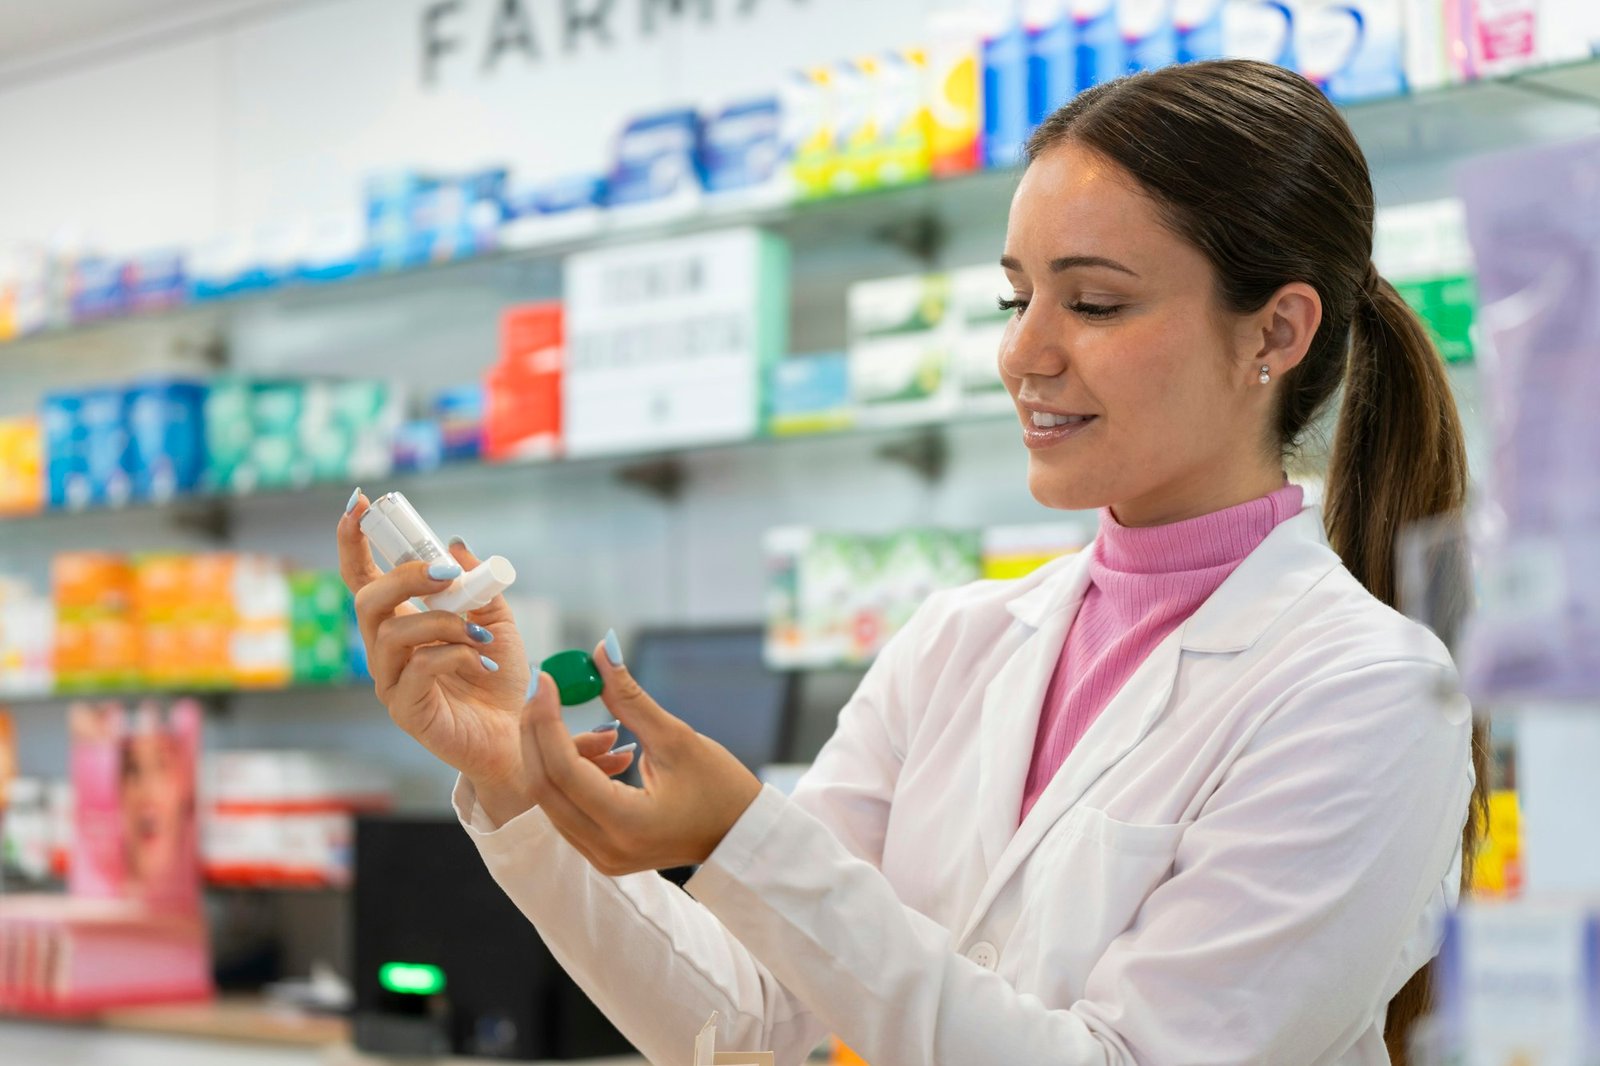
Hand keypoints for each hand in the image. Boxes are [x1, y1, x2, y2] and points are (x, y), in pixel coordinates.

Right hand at [336, 492, 632, 823]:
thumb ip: (477, 587)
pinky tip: (481, 663)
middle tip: (450, 577)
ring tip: (481, 636)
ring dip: (445, 623)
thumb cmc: (500, 681)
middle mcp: (386, 651)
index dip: (353, 542)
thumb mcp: (497, 623)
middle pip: (368, 600)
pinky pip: (419, 668)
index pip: (363, 578)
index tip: (357, 504)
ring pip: (394, 633)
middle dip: (409, 578)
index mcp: (402, 623)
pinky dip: (455, 656)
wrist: (519, 734)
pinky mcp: (406, 710)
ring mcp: (391, 681)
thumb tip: (457, 546)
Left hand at [523, 636, 764, 874]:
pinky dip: (569, 772)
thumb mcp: (677, 738)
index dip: (547, 720)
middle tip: (542, 687)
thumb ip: (630, 697)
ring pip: (550, 797)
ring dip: (552, 751)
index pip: (564, 770)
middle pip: (544, 785)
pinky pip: (565, 807)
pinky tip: (599, 748)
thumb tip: (602, 649)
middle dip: (536, 731)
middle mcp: (605, 848)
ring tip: (588, 722)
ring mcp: (599, 855)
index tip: (546, 678)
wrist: (739, 834)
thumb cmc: (719, 788)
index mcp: (627, 824)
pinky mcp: (599, 851)